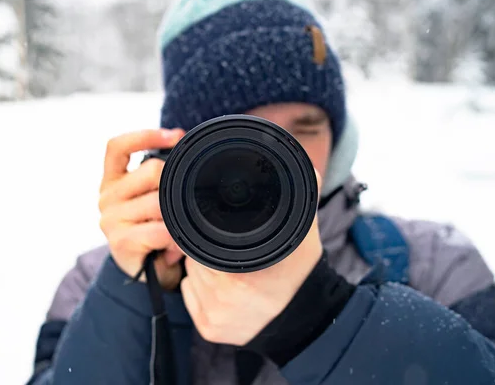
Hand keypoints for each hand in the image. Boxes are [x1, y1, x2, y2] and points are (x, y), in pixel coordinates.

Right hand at [98, 128, 185, 289]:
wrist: (147, 272)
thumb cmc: (152, 229)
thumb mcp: (150, 197)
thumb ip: (158, 175)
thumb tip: (180, 140)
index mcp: (112, 180)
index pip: (117, 147)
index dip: (145, 135)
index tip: (176, 135)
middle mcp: (106, 197)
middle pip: (151, 171)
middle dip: (174, 184)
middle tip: (184, 203)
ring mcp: (111, 219)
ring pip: (159, 201)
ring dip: (176, 216)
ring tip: (180, 228)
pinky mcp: (120, 241)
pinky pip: (160, 230)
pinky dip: (174, 236)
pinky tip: (176, 243)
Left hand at [181, 170, 322, 345]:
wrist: (304, 318)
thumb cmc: (299, 270)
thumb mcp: (302, 230)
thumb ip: (300, 193)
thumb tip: (301, 164)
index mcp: (240, 273)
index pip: (202, 242)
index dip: (206, 232)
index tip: (219, 230)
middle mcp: (223, 297)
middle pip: (194, 257)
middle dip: (206, 248)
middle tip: (230, 250)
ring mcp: (214, 316)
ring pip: (191, 275)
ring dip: (202, 268)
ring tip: (229, 268)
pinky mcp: (209, 330)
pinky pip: (190, 296)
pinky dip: (200, 288)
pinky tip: (224, 288)